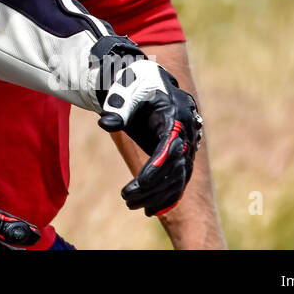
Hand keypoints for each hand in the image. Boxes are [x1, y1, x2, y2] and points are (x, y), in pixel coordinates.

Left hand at [93, 38, 202, 216]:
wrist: (151, 83)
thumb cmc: (136, 87)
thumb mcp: (127, 95)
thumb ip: (119, 109)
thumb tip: (105, 122)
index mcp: (175, 115)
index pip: (168, 149)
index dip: (154, 169)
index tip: (137, 186)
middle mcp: (187, 133)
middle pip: (175, 168)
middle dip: (152, 187)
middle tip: (127, 199)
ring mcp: (188, 145)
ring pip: (179, 178)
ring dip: (158, 196)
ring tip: (134, 207)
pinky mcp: (182, 155)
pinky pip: (179, 179)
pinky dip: (167, 196)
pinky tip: (150, 210)